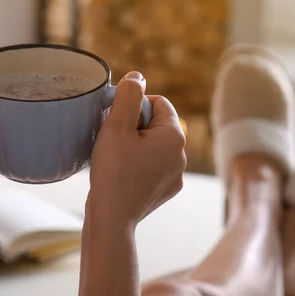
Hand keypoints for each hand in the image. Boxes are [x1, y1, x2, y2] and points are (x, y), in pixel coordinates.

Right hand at [88, 71, 186, 226]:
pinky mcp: (165, 190)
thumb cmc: (113, 171)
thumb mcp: (116, 126)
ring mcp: (175, 175)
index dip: (133, 107)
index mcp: (175, 136)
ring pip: (153, 145)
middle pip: (156, 124)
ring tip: (115, 158)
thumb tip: (137, 76)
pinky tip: (121, 174)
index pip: (157, 103)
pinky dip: (137, 164)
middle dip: (134, 126)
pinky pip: (152, 166)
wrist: (112, 219)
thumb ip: (128, 95)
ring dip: (135, 145)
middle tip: (113, 140)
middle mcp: (182, 155)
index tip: (116, 121)